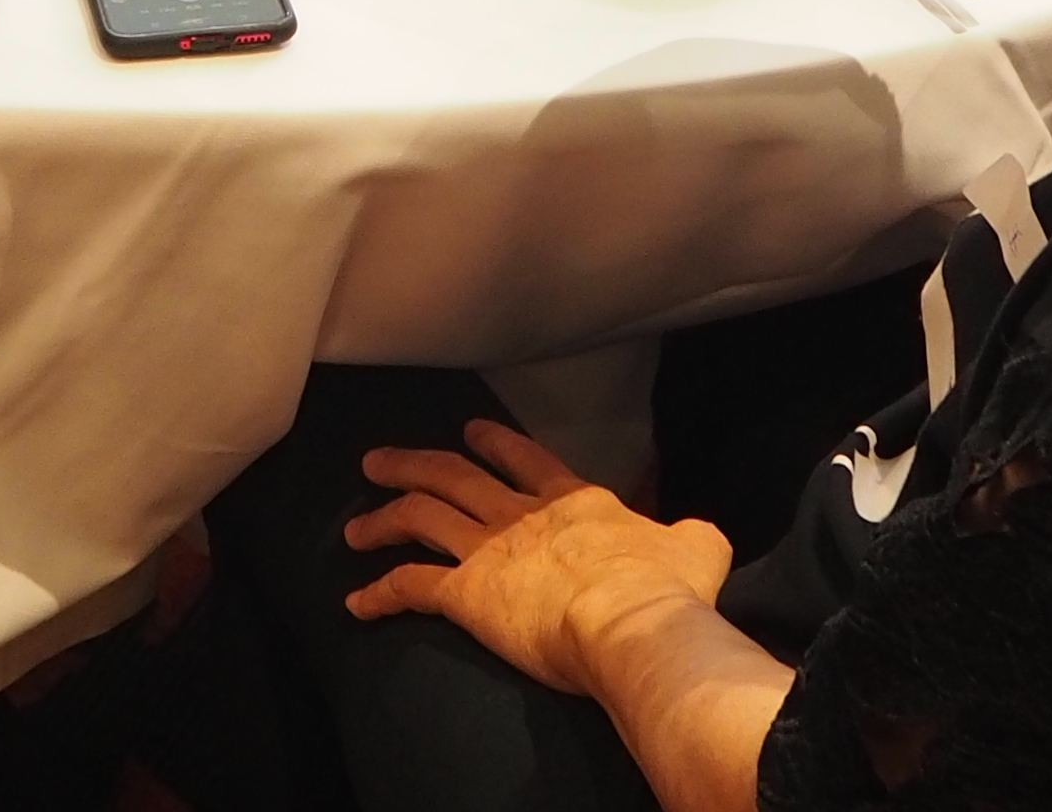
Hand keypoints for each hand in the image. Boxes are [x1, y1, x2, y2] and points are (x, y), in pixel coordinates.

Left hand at [341, 419, 733, 693]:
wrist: (630, 619)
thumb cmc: (667, 587)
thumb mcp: (697, 547)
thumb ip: (688, 536)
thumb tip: (696, 537)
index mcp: (573, 500)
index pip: (526, 460)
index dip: (495, 443)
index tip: (471, 432)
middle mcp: (520, 516)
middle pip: (452, 476)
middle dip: (412, 464)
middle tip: (377, 460)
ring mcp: (488, 550)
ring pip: (419, 518)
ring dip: (383, 518)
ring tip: (354, 527)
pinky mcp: (466, 594)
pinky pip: (411, 587)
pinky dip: (380, 593)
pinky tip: (356, 604)